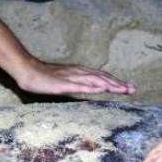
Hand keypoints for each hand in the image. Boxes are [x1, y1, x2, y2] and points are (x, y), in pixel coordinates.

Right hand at [15, 59, 135, 95]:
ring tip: (123, 90)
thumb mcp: (64, 82)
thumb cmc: (44, 78)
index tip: (128, 87)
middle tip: (133, 89)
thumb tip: (87, 90)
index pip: (102, 77)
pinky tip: (102, 89)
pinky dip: (93, 87)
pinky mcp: (64, 84)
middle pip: (103, 78)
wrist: (28, 71)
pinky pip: (81, 85)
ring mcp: (72, 77)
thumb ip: (76, 85)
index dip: (116, 82)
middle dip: (119, 84)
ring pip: (95, 80)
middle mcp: (79, 72)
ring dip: (110, 85)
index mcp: (80, 72)